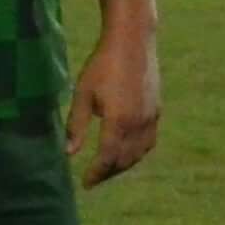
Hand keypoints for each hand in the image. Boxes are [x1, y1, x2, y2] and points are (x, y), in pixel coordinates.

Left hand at [65, 32, 162, 186]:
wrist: (132, 41)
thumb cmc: (102, 65)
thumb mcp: (82, 94)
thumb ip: (75, 126)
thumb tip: (68, 153)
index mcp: (118, 121)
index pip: (107, 158)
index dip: (95, 174)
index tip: (84, 183)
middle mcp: (138, 124)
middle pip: (123, 160)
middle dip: (108, 172)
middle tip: (93, 178)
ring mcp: (150, 118)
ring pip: (138, 154)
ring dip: (123, 165)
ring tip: (108, 168)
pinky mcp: (156, 111)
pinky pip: (148, 142)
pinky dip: (137, 153)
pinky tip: (126, 152)